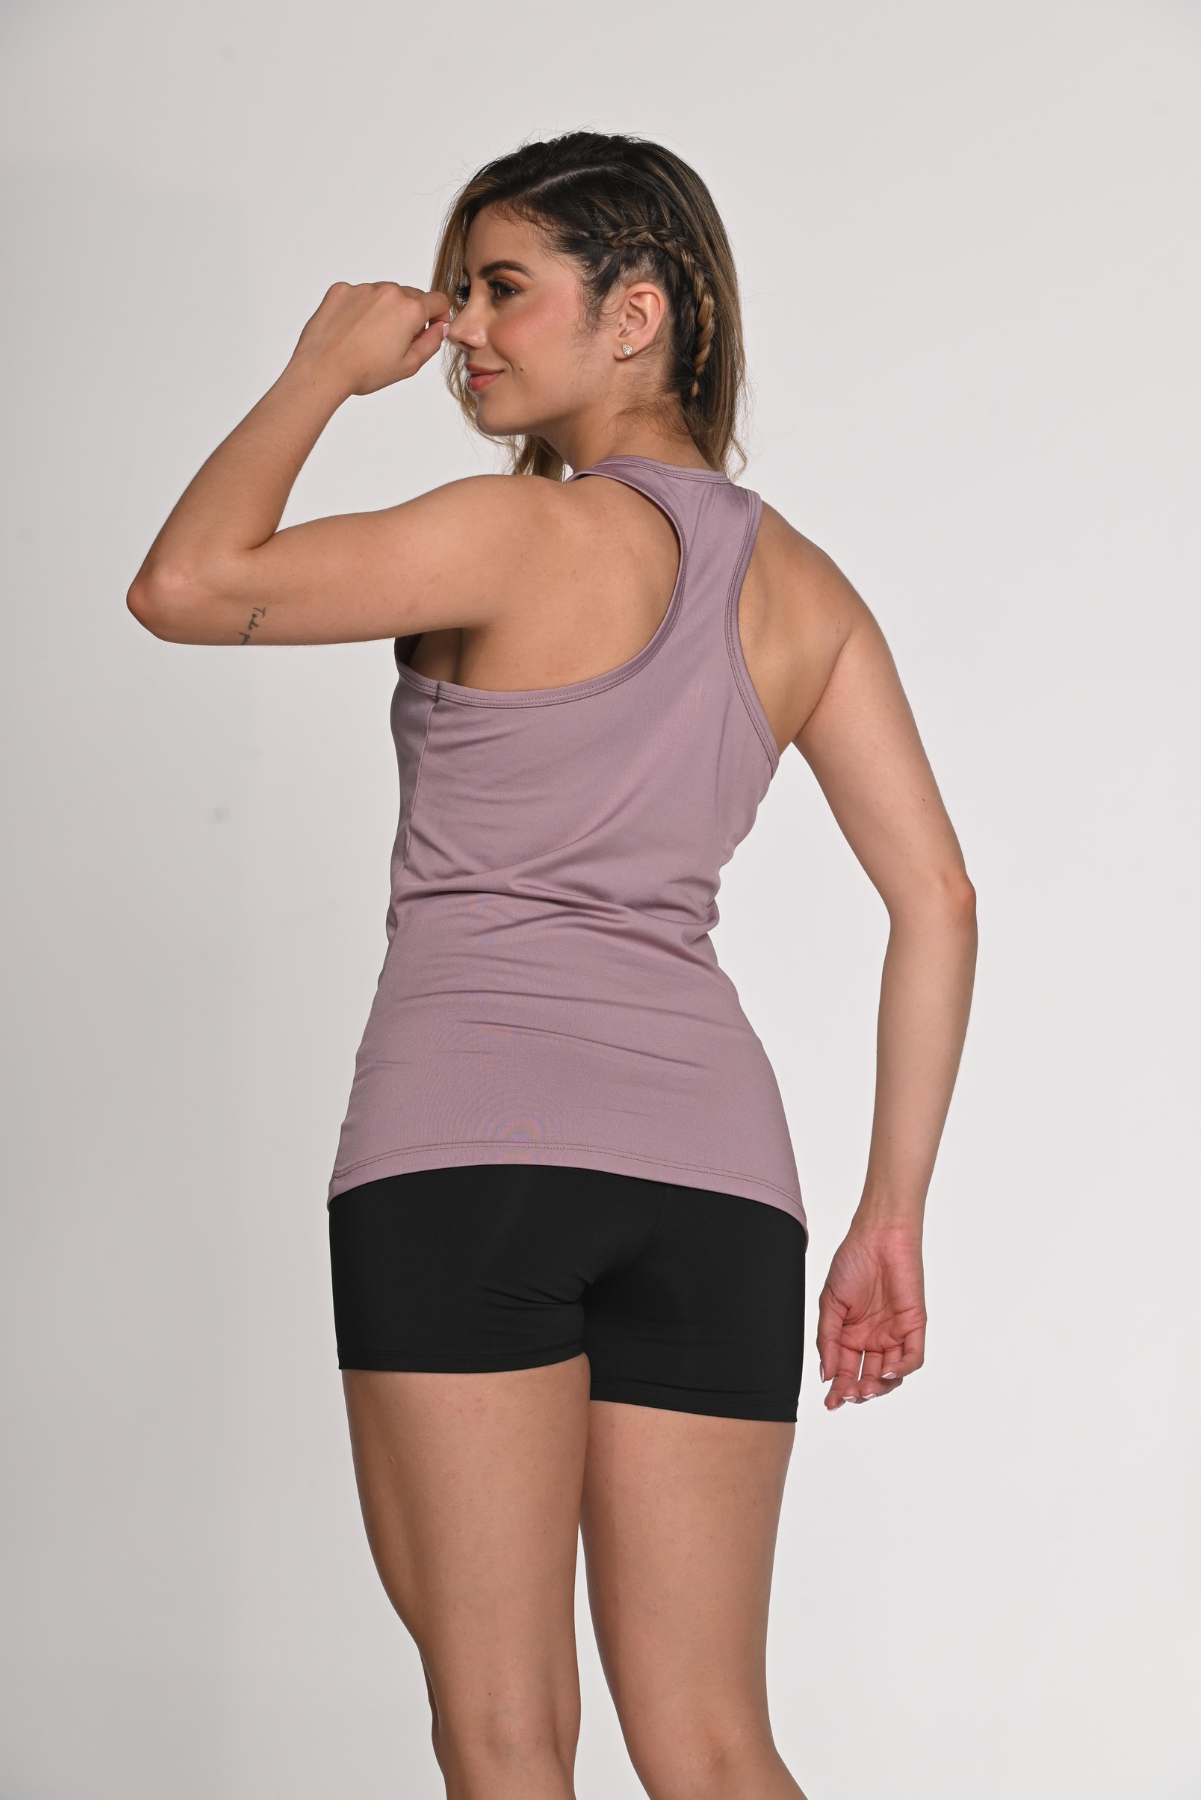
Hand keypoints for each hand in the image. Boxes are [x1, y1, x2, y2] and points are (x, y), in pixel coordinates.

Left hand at [289, 281, 450, 396]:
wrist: (323, 369)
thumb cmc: (364, 371)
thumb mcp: (409, 365)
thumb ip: (432, 343)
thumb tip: (439, 327)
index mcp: (410, 309)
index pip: (438, 300)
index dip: (439, 316)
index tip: (431, 327)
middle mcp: (388, 292)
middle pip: (410, 296)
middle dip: (409, 315)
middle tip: (395, 342)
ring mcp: (363, 288)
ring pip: (384, 295)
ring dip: (384, 311)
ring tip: (370, 338)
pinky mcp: (341, 290)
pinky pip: (359, 295)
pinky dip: (360, 309)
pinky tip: (353, 331)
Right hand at [815, 1222, 925, 1408]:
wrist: (877, 1235)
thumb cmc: (852, 1262)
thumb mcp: (830, 1303)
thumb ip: (828, 1339)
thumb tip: (826, 1374)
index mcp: (851, 1336)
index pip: (845, 1371)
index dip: (838, 1389)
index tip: (830, 1403)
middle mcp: (873, 1339)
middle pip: (868, 1378)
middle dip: (857, 1392)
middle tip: (847, 1397)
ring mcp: (894, 1334)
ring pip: (891, 1375)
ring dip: (879, 1387)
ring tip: (864, 1390)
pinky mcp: (914, 1326)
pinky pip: (912, 1356)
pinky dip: (902, 1369)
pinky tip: (886, 1373)